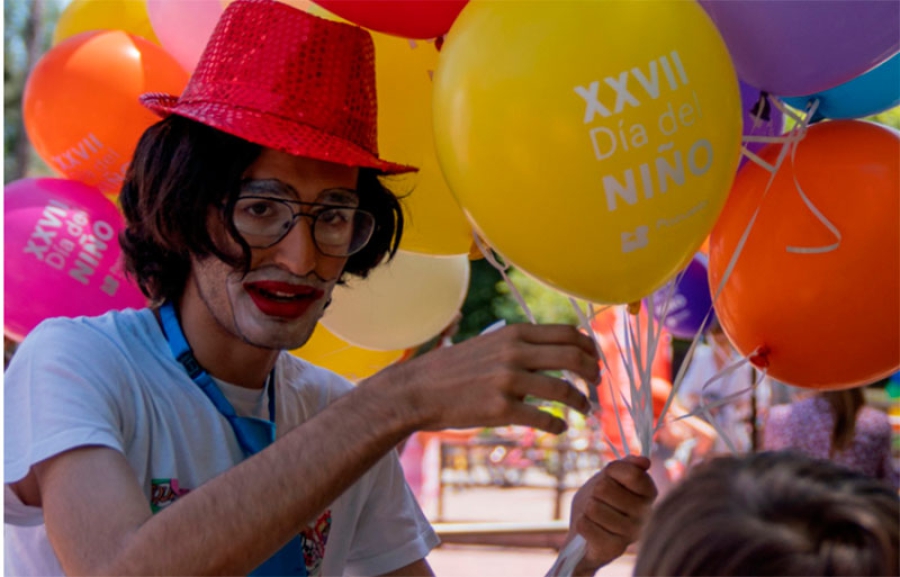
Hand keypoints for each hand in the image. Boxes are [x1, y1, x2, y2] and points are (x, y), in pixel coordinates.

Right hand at [361, 323, 598, 434]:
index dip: (589, 348)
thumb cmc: (453, 369)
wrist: (418, 390)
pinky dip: (559, 425)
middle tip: (596, 386)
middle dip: (592, 373)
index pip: (567, 333)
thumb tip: (549, 346)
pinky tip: (560, 428)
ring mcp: (508, 380)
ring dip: (582, 402)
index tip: (594, 361)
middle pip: (573, 357)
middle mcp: (514, 352)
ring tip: (585, 410)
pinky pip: (544, 418)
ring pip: (564, 389)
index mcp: (513, 333)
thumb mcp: (487, 343)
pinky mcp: (501, 408)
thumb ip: (518, 343)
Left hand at [567, 455, 656, 574]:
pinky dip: (581, 524)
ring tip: (595, 518)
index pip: (632, 474)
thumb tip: (644, 461)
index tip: (609, 479)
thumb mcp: (609, 477)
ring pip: (592, 508)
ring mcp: (632, 533)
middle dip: (594, 492)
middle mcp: (646, 514)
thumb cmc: (599, 501)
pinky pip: (585, 525)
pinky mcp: (615, 549)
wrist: (586, 535)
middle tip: (599, 501)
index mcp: (649, 493)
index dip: (611, 472)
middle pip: (603, 488)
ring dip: (586, 510)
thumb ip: (625, 466)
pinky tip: (591, 530)